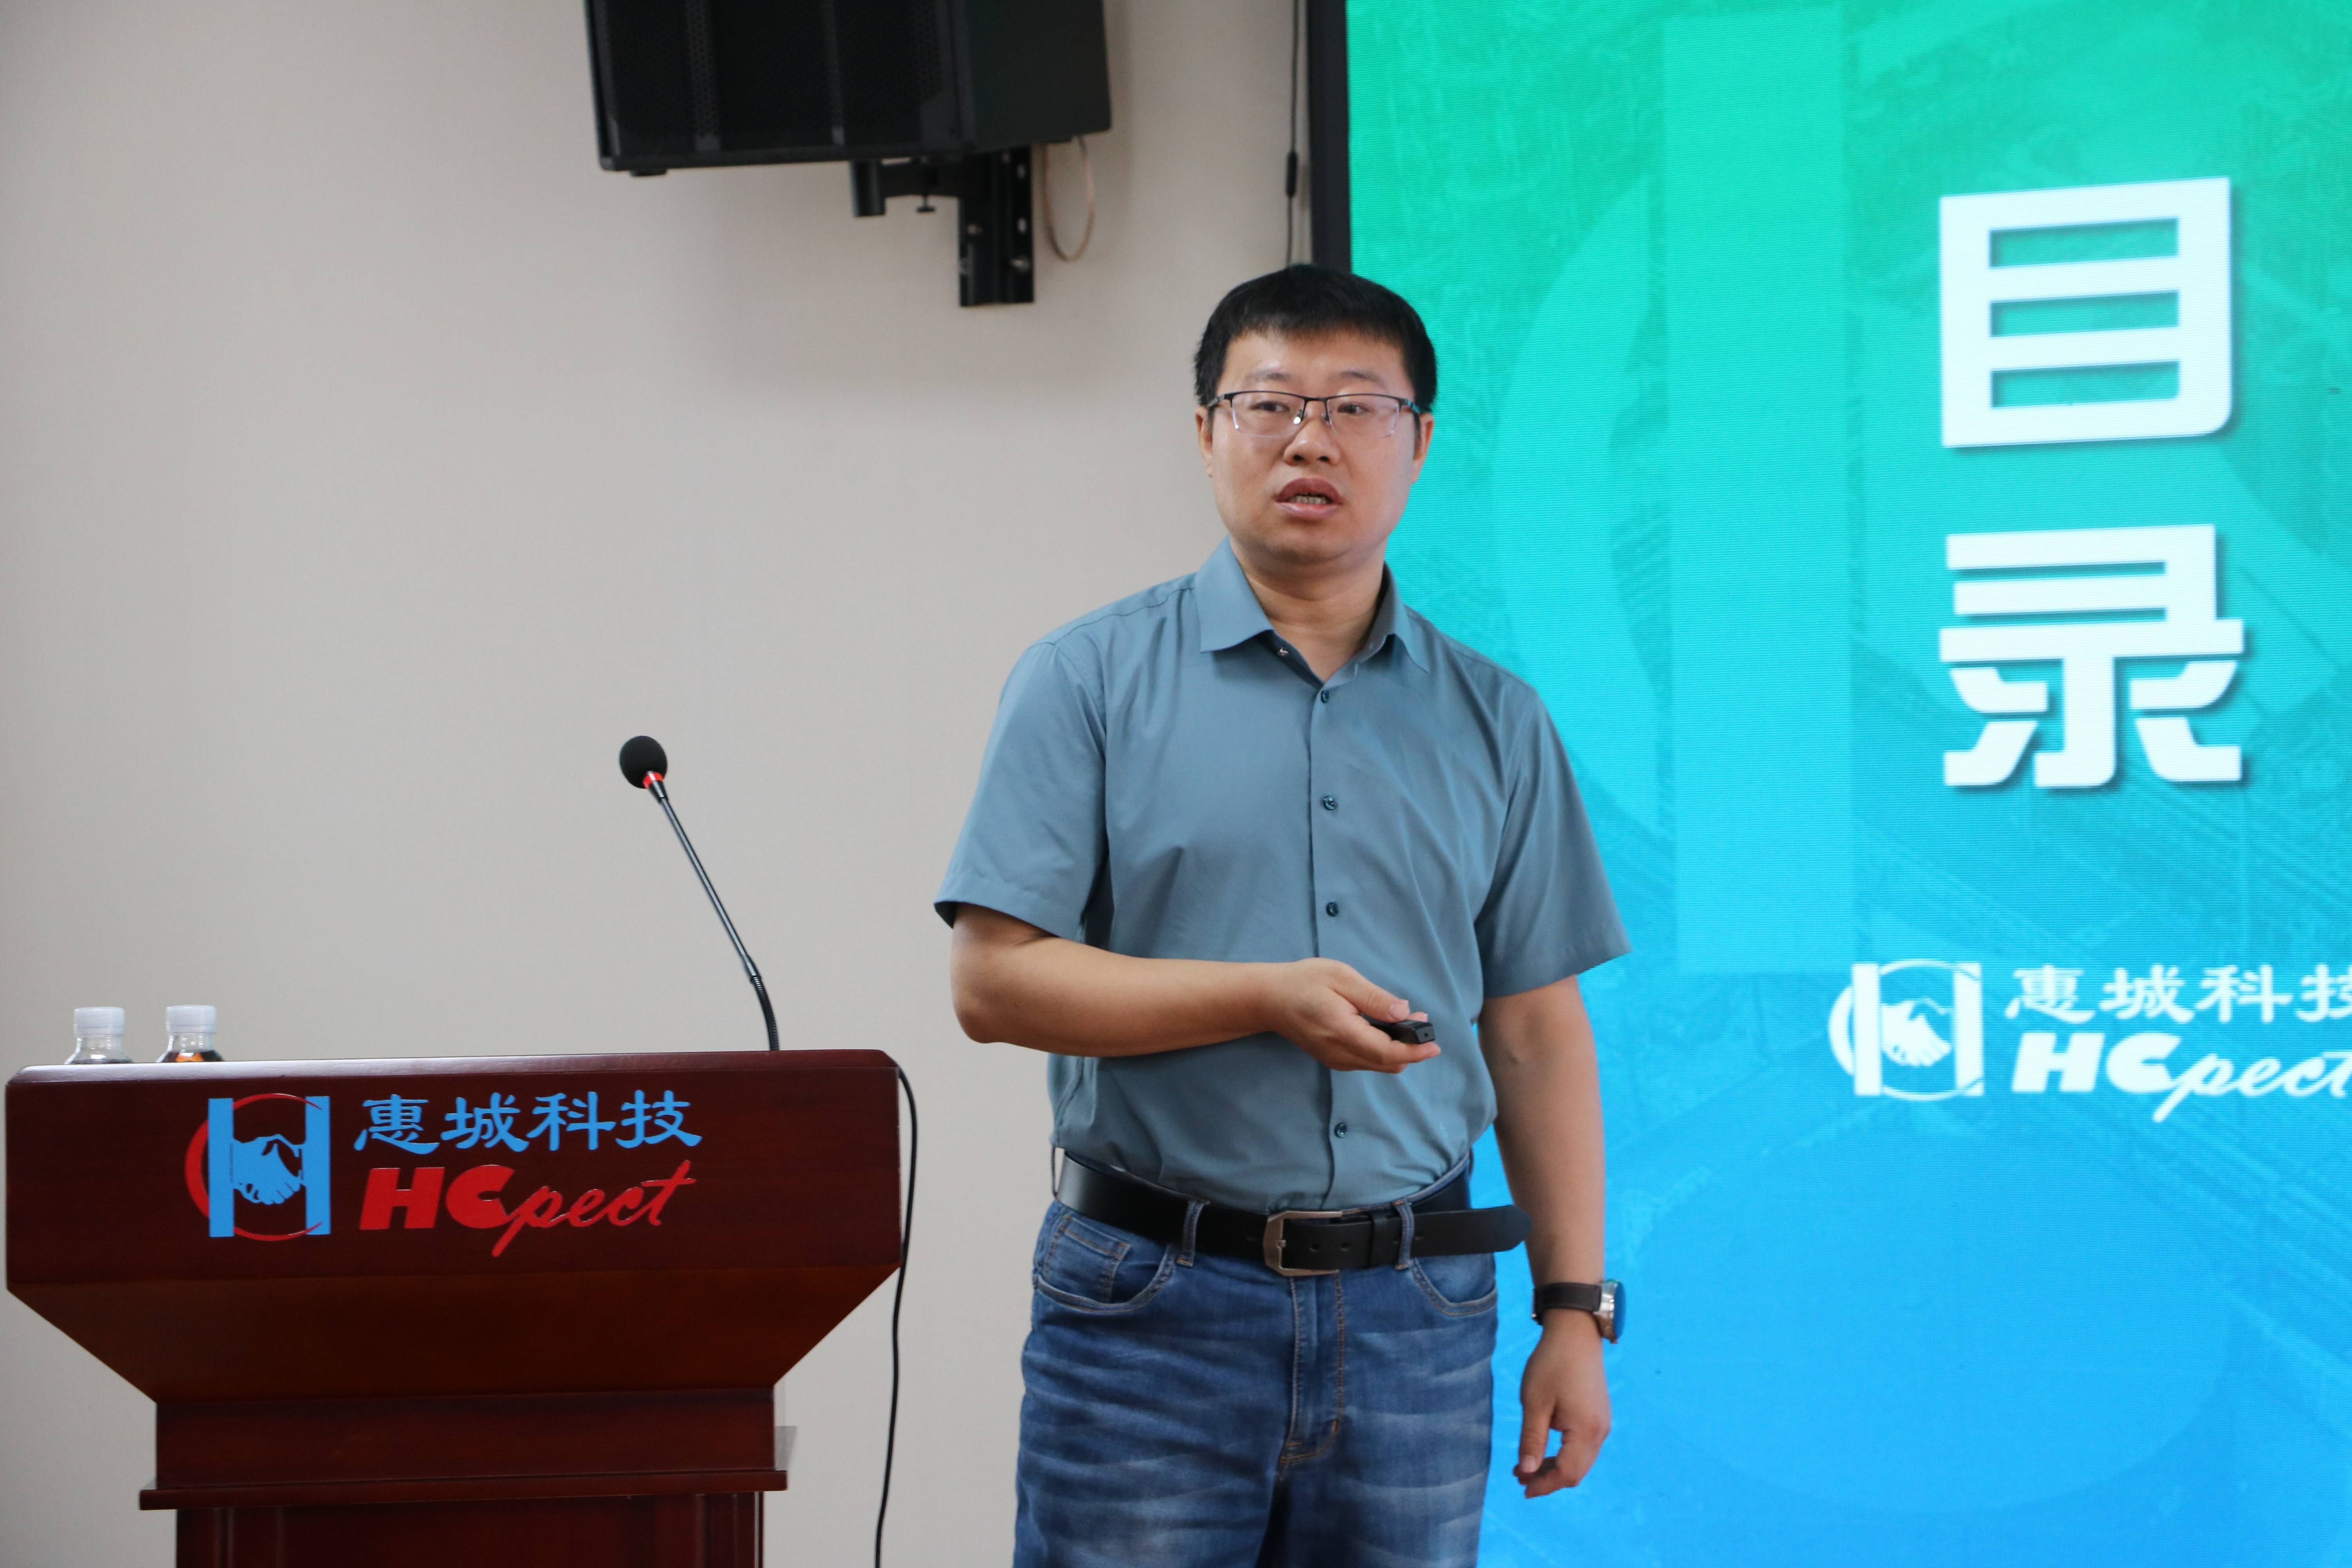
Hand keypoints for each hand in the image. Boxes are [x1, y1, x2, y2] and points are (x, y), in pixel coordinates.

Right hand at [1255, 958, 1438, 1073]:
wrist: (1269, 999)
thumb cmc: (1303, 982)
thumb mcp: (1340, 977)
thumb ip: (1373, 997)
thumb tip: (1402, 1011)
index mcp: (1342, 1031)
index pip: (1386, 1052)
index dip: (1414, 1050)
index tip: (1434, 1044)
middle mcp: (1339, 1053)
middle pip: (1386, 1063)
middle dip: (1410, 1048)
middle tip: (1421, 1020)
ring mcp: (1335, 1059)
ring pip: (1378, 1065)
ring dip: (1398, 1049)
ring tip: (1407, 1022)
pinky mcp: (1333, 1058)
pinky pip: (1366, 1061)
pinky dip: (1383, 1050)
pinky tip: (1386, 1029)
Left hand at [1515, 1313, 1610, 1495]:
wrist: (1575, 1333)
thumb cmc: (1551, 1364)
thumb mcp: (1534, 1403)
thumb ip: (1532, 1440)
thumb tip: (1528, 1471)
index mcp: (1586, 1430)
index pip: (1567, 1473)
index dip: (1544, 1485)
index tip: (1522, 1488)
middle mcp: (1600, 1431)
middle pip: (1576, 1471)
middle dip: (1548, 1478)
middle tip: (1518, 1477)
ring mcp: (1602, 1423)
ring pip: (1580, 1460)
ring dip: (1555, 1466)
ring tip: (1525, 1465)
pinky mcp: (1598, 1416)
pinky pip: (1583, 1446)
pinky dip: (1564, 1453)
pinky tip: (1544, 1448)